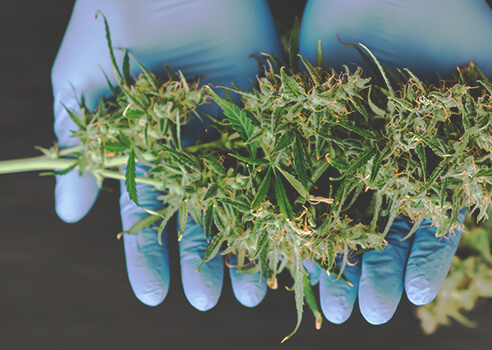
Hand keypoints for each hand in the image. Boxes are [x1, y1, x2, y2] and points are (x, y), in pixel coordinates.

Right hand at [52, 0, 281, 309]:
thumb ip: (80, 149)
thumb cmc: (112, 25)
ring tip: (257, 287)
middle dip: (206, 260)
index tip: (156, 295)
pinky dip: (289, 202)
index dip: (150, 256)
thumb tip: (68, 213)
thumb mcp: (81, 88)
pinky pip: (280, 162)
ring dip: (250, 244)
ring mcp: (232, 132)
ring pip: (245, 200)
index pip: (149, 216)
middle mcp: (194, 148)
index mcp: (150, 149)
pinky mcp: (267, 111)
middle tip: (212, 301)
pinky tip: (295, 238)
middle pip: (203, 217)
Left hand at [298, 0, 491, 323]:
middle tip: (368, 312)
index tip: (413, 297)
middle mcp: (390, 165)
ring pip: (338, 216)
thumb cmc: (456, 21)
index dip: (423, 261)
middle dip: (375, 273)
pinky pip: (299, 179)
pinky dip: (293, 216)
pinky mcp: (311, 130)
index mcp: (434, 164)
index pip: (431, 224)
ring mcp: (349, 150)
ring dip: (333, 259)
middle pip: (381, 231)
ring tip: (329, 301)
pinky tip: (289, 252)